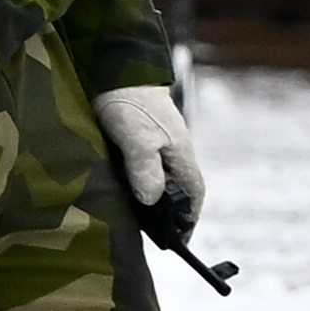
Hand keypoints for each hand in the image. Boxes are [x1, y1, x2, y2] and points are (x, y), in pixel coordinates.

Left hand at [93, 85, 203, 240]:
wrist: (116, 69)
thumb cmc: (130, 103)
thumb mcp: (136, 138)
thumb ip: (145, 169)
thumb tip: (152, 201)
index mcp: (180, 154)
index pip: (194, 194)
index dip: (189, 219)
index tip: (179, 241)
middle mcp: (172, 152)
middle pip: (178, 191)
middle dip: (170, 215)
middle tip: (153, 237)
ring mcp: (157, 145)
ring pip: (160, 181)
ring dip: (152, 201)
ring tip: (136, 222)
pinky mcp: (138, 140)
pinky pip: (143, 171)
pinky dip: (137, 186)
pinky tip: (121, 193)